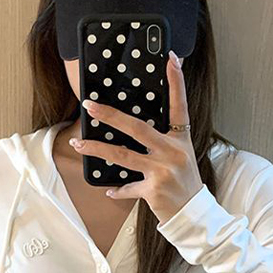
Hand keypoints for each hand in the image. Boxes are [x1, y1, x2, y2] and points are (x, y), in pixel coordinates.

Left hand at [69, 49, 203, 223]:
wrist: (194, 214)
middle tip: (90, 106)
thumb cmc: (185, 182)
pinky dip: (118, 190)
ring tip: (78, 142)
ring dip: (97, 148)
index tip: (171, 59)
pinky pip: (128, 187)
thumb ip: (164, 140)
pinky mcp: (153, 190)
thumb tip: (136, 126)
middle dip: (110, 115)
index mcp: (181, 140)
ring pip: (122, 156)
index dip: (176, 82)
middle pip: (137, 128)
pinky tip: (109, 191)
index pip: (179, 106)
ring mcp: (162, 171)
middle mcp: (172, 152)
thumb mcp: (181, 156)